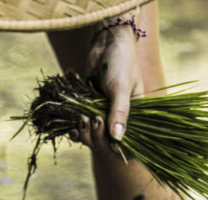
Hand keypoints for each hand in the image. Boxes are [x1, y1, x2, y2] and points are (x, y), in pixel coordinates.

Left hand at [74, 24, 143, 150]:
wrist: (106, 42)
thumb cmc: (121, 61)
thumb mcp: (121, 87)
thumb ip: (119, 112)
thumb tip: (117, 139)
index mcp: (135, 118)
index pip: (128, 146)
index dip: (117, 150)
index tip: (107, 142)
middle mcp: (119, 121)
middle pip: (106, 146)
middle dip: (97, 138)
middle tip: (93, 119)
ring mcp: (104, 117)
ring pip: (93, 140)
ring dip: (85, 134)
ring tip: (82, 118)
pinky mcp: (90, 111)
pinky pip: (83, 130)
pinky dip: (76, 131)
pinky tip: (72, 127)